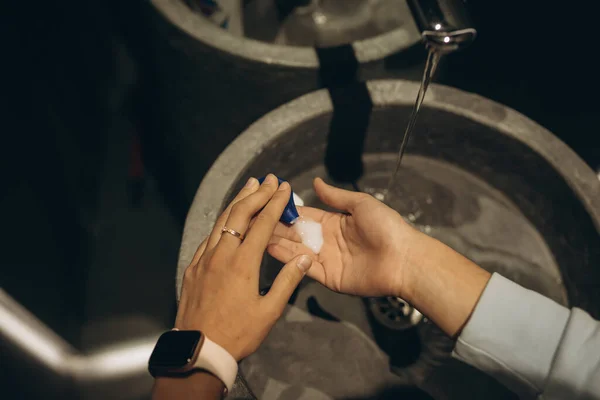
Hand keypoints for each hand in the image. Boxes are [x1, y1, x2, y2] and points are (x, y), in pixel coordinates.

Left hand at [176, 174, 312, 360]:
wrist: (199, 349)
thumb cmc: (238, 333)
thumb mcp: (269, 312)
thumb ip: (287, 281)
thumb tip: (306, 257)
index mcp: (243, 263)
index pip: (262, 223)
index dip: (275, 202)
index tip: (285, 187)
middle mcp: (222, 254)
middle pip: (240, 213)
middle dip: (257, 193)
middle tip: (269, 178)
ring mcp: (204, 258)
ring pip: (222, 221)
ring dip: (237, 201)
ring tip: (250, 186)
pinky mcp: (193, 266)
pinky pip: (210, 237)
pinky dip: (222, 221)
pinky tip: (228, 219)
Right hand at [268, 177, 421, 297]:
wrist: (404, 259)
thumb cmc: (387, 227)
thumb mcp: (360, 204)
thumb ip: (335, 197)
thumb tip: (315, 182)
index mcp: (335, 223)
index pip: (305, 216)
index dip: (288, 212)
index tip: (268, 205)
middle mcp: (328, 242)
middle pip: (297, 235)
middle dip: (277, 229)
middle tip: (254, 222)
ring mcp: (328, 261)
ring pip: (296, 251)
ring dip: (277, 243)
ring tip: (255, 235)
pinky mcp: (329, 277)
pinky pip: (304, 268)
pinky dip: (288, 260)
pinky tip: (271, 249)